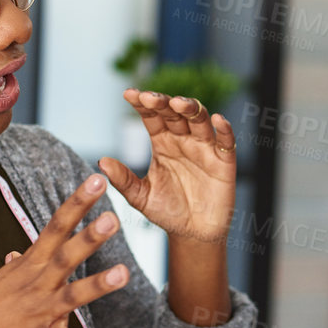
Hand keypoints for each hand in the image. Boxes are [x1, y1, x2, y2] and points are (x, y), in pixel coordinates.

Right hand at [0, 173, 127, 327]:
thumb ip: (16, 268)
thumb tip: (15, 255)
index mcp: (30, 265)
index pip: (56, 226)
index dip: (78, 202)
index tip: (98, 181)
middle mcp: (37, 284)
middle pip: (67, 255)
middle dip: (90, 236)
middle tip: (114, 218)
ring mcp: (38, 312)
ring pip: (73, 296)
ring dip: (98, 285)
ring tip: (123, 273)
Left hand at [97, 89, 236, 243]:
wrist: (193, 234)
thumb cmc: (167, 211)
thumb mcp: (140, 197)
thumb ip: (123, 179)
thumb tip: (101, 162)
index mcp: (162, 143)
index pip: (152, 117)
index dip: (142, 104)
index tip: (129, 94)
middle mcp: (183, 140)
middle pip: (175, 112)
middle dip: (163, 102)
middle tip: (149, 98)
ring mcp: (205, 148)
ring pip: (200, 120)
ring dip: (191, 108)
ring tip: (178, 103)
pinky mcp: (224, 162)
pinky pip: (226, 141)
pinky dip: (225, 129)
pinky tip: (218, 119)